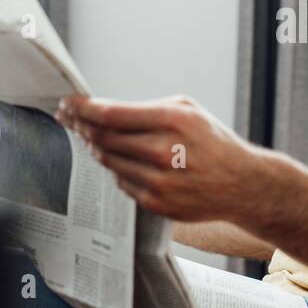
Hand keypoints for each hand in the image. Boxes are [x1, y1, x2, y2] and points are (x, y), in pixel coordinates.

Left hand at [54, 94, 273, 222]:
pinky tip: (120, 159)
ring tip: (90, 137)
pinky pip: (122, 182)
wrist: (241, 183)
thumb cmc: (211, 140)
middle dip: (81, 126)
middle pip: (102, 138)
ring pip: (108, 161)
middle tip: (70, 118)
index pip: (109, 114)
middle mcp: (163, 151)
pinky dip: (117, 168)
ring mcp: (159, 181)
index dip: (81, 108)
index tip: (67, 104)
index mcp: (172, 120)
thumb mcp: (187, 110)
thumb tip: (101, 112)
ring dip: (95, 148)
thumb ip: (146, 108)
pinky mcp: (156, 203)